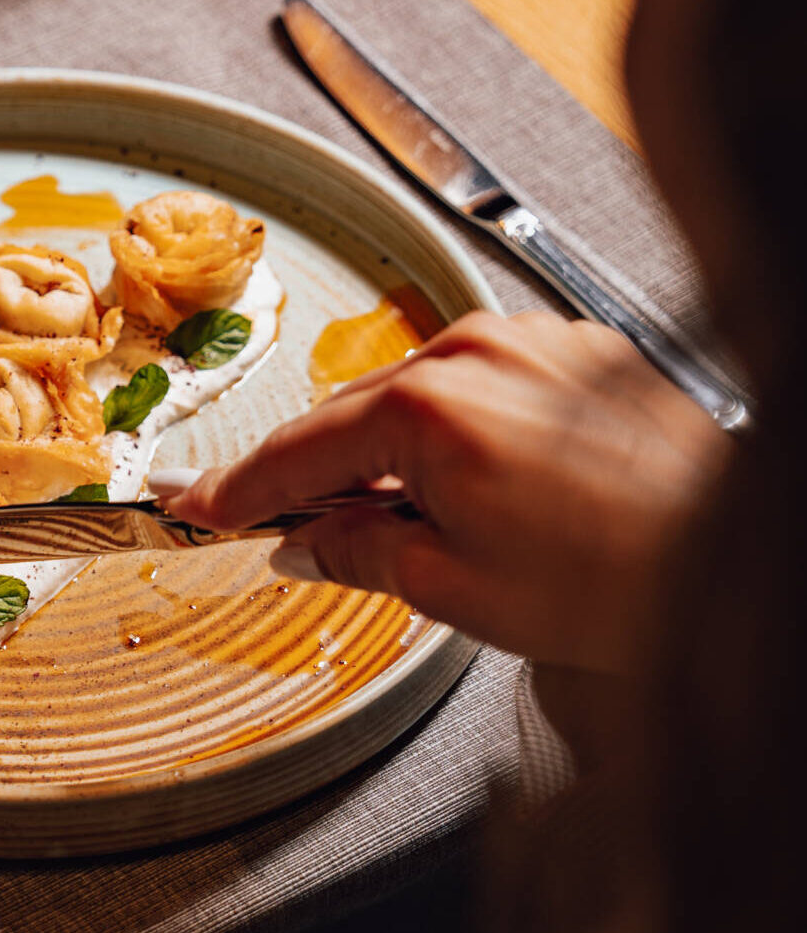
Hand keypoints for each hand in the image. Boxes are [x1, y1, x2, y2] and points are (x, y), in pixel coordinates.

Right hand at [157, 311, 725, 673]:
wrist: (734, 555)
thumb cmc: (619, 579)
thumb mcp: (456, 589)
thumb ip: (359, 552)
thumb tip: (304, 540)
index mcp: (429, 407)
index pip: (299, 447)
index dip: (239, 486)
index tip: (199, 503)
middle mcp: (476, 353)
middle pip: (357, 412)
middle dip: (324, 474)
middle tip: (290, 529)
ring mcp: (533, 343)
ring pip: (422, 395)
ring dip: (400, 454)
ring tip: (419, 529)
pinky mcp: (579, 352)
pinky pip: (486, 385)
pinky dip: (462, 431)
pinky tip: (482, 492)